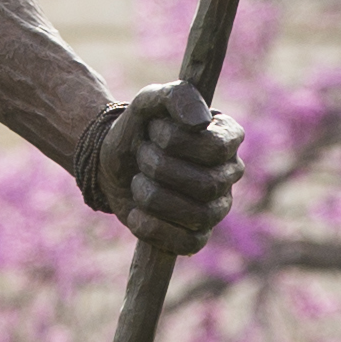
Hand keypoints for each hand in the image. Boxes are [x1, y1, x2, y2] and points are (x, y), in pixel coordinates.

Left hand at [97, 80, 244, 251]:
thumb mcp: (149, 101)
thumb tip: (200, 122)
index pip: (216, 148)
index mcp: (228, 137)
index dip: (177, 141)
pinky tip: (136, 213)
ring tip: (137, 182)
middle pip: (206, 184)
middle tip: (141, 155)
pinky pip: (188, 244)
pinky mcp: (197, 236)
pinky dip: (154, 229)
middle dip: (159, 169)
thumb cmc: (139, 128)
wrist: (111, 162)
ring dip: (153, 197)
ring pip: (198, 216)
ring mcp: (217, 207)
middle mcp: (230, 173)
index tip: (154, 129)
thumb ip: (175, 97)